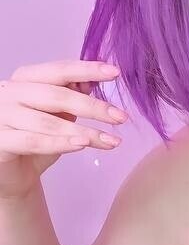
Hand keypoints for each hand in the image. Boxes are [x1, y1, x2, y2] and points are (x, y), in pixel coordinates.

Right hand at [0, 60, 125, 199]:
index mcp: (24, 79)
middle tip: (120, 117)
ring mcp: (1, 116)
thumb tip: (94, 80)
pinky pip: (33, 141)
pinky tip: (83, 145)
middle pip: (56, 95)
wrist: (12, 174)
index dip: (87, 70)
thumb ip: (71, 95)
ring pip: (48, 122)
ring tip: (111, 140)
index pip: (58, 70)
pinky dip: (60, 143)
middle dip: (92, 106)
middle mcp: (8, 93)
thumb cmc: (35, 139)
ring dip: (84, 132)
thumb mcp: (57, 114)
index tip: (115, 73)